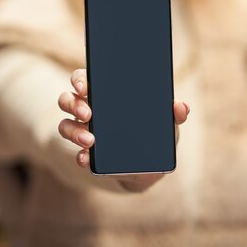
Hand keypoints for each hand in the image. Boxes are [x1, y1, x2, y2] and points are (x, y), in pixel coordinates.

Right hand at [58, 68, 189, 191]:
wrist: (144, 167)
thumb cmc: (151, 134)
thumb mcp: (165, 125)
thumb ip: (174, 115)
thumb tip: (181, 107)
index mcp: (104, 94)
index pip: (84, 79)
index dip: (79, 79)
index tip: (85, 86)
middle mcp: (88, 109)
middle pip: (68, 99)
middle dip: (74, 104)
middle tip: (88, 113)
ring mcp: (82, 131)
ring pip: (65, 124)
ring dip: (74, 131)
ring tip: (91, 139)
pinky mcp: (84, 153)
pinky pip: (75, 153)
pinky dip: (79, 156)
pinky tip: (86, 158)